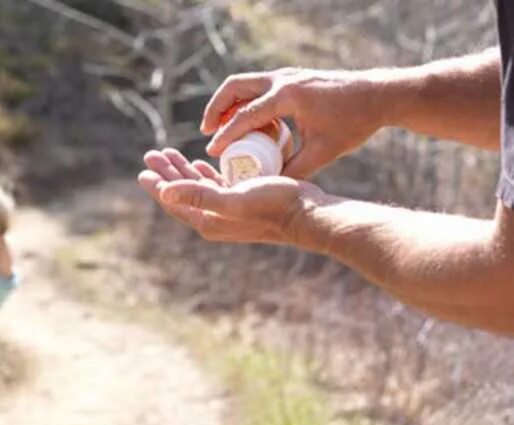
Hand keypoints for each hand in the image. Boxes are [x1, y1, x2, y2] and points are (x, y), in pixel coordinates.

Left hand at [138, 148, 323, 244]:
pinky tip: (199, 164)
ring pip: (196, 187)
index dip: (157, 185)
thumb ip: (199, 196)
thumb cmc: (273, 206)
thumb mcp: (233, 200)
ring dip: (182, 170)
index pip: (174, 201)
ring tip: (167, 154)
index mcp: (208, 220)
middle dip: (166, 173)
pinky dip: (203, 174)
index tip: (143, 169)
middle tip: (151, 154)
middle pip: (181, 193)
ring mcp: (228, 210)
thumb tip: (164, 193)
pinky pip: (215, 186)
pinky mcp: (242, 201)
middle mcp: (214, 218)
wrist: (308, 214)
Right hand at [201, 68, 386, 178]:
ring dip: (227, 103)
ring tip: (220, 128)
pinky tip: (247, 122)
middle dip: (215, 110)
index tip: (213, 152)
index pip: (245, 115)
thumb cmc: (354, 123)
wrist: (379, 95)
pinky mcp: (291, 77)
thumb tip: (270, 189)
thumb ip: (295, 171)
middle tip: (207, 132)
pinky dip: (244, 101)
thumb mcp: (323, 153)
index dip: (225, 135)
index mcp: (287, 96)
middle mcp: (282, 80)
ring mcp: (286, 75)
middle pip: (233, 88)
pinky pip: (258, 85)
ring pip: (243, 83)